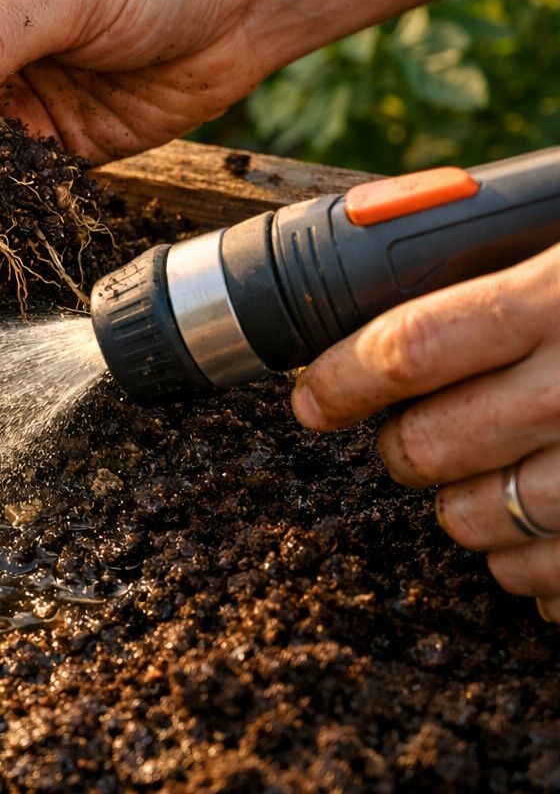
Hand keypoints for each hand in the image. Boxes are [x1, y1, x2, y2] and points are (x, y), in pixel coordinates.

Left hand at [291, 243, 559, 623]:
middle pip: (433, 444)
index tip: (314, 396)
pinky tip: (532, 543)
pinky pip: (554, 576)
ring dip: (457, 512)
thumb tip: (413, 301)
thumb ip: (521, 273)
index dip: (343, 379)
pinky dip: (529, 570)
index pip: (411, 346)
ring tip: (467, 487)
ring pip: (482, 519)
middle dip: (398, 450)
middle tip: (396, 441)